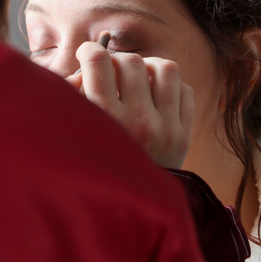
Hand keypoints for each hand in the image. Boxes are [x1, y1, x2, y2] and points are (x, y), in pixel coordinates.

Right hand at [66, 41, 193, 169]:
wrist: (131, 210)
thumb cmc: (94, 168)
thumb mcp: (76, 134)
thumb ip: (74, 97)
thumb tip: (84, 68)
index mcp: (106, 120)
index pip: (98, 61)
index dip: (89, 51)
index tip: (87, 55)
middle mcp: (139, 122)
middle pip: (131, 62)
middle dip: (117, 61)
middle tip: (112, 73)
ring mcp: (167, 128)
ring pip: (166, 68)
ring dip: (149, 67)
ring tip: (139, 79)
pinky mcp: (185, 134)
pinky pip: (185, 90)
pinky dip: (172, 87)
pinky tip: (157, 97)